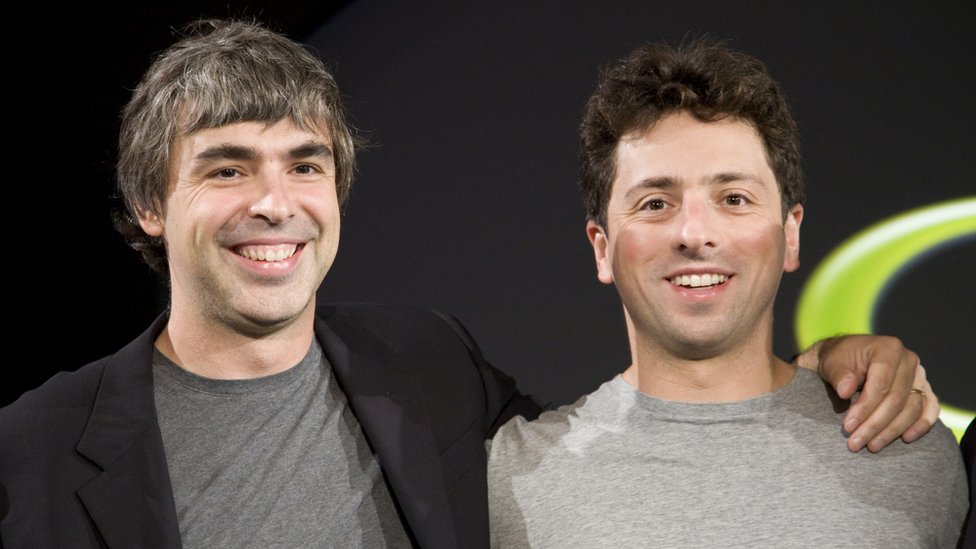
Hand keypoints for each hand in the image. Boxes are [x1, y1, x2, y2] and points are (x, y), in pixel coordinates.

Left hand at [795, 334, 937, 452]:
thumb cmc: (838, 360)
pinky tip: (906, 438)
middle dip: (875, 425)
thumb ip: (839, 375)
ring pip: (911, 408)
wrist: (846, 358)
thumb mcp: (832, 363)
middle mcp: (908, 360)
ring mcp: (919, 375)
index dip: (865, 408)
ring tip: (871, 446)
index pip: (881, 384)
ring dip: (892, 430)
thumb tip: (845, 391)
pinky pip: (929, 408)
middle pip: (896, 399)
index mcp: (888, 349)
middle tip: (855, 443)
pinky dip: (921, 425)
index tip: (848, 426)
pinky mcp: (923, 389)